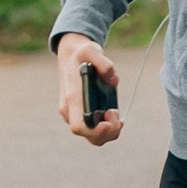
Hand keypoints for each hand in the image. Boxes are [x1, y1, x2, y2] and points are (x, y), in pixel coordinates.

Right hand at [55, 32, 122, 146]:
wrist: (72, 54)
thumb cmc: (82, 53)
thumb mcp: (91, 50)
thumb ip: (103, 63)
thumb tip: (114, 80)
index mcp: (71, 99)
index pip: (79, 126)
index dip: (95, 131)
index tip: (110, 120)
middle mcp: (71, 110)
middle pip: (89, 136)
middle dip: (108, 132)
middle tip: (115, 112)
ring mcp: (75, 113)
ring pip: (93, 136)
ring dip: (110, 131)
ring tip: (115, 112)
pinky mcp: (82, 112)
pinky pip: (95, 129)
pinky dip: (108, 128)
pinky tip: (115, 116)